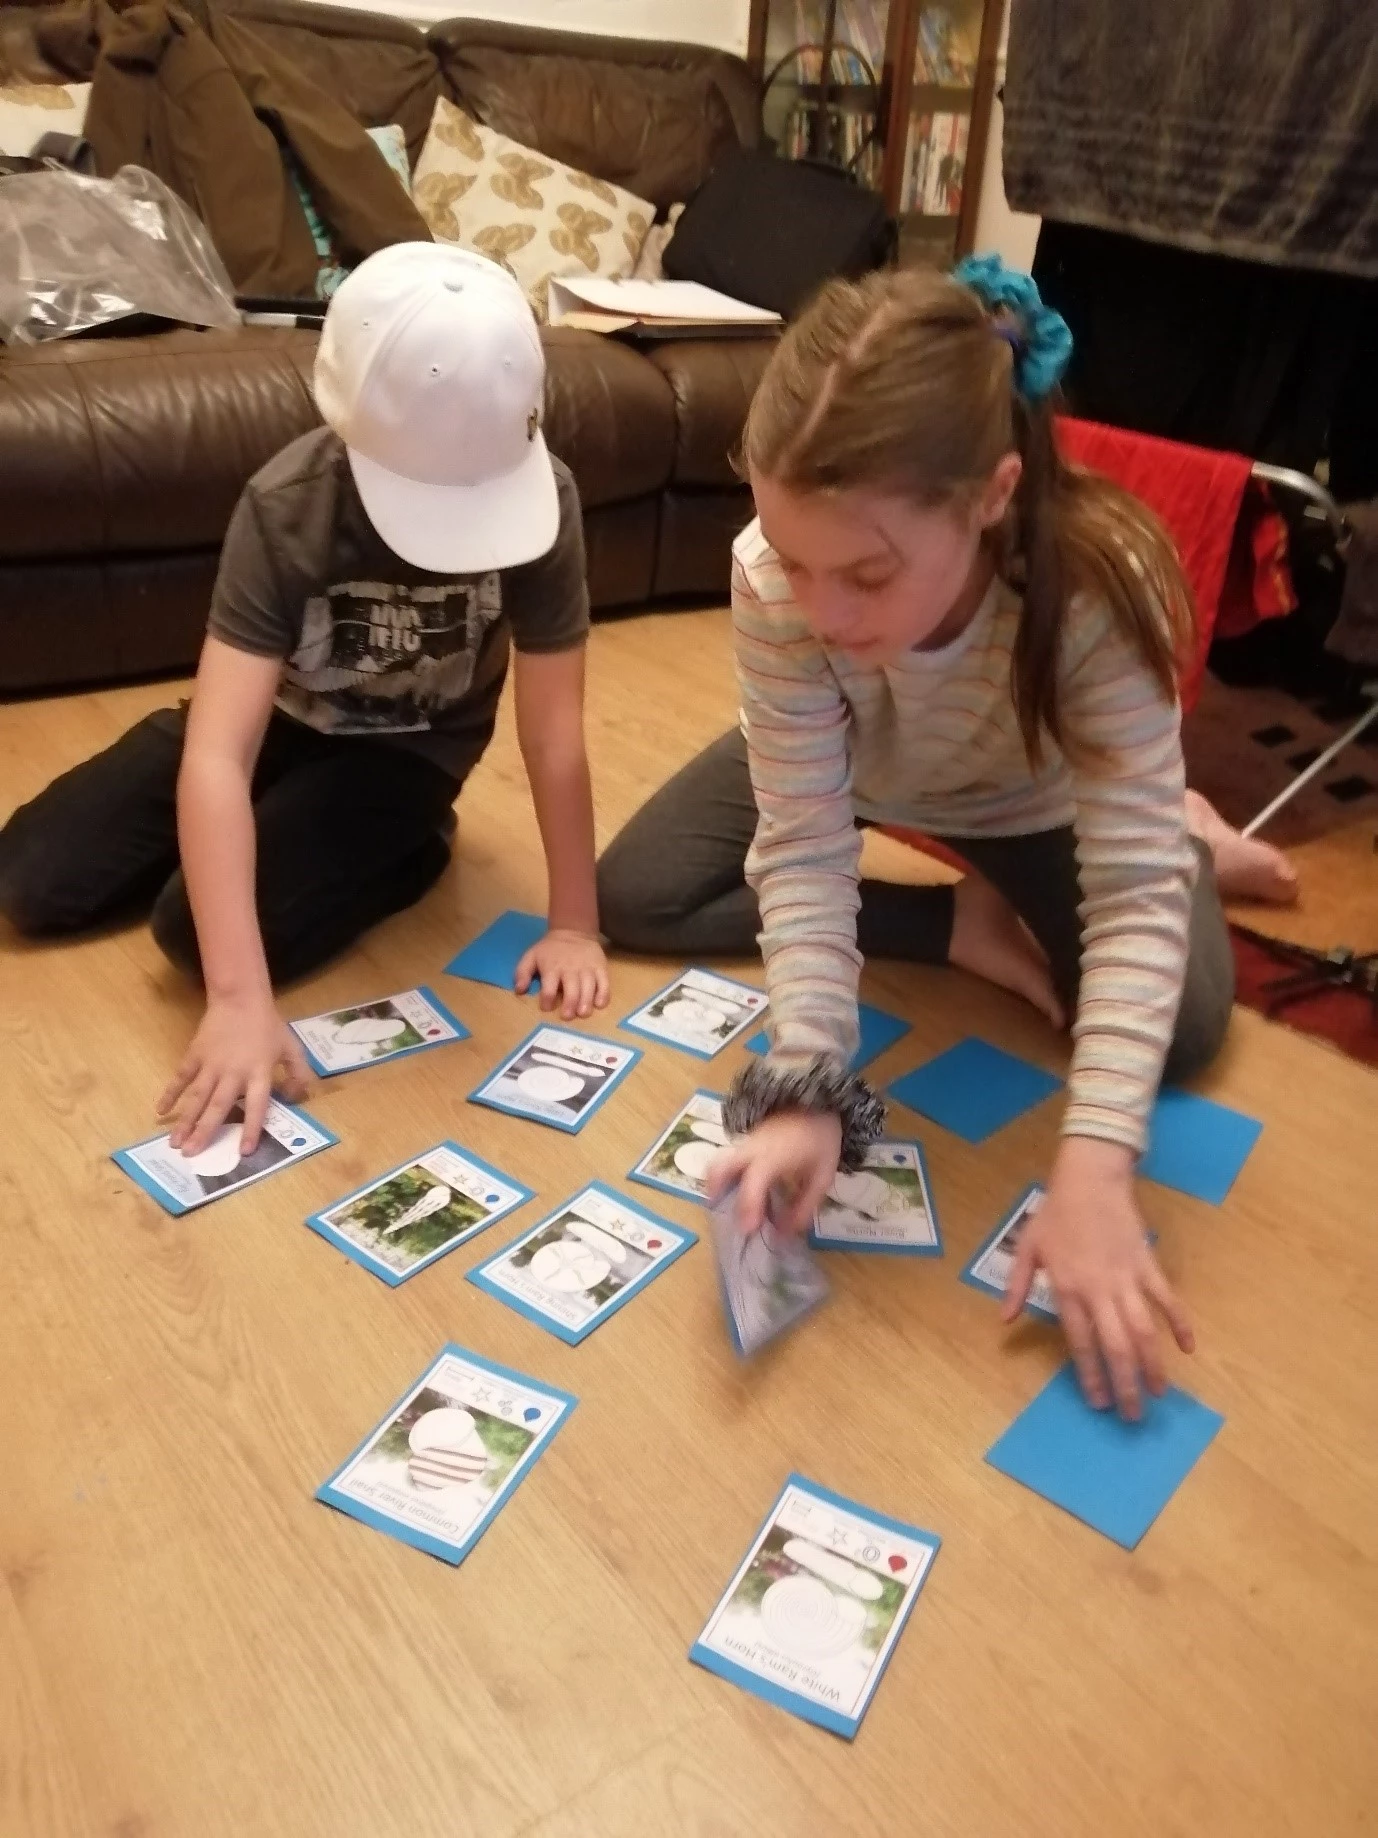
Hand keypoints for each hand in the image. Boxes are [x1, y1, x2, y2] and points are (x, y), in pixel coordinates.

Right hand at [157, 993, 309, 1156]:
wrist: (240, 998)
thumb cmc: (268, 1025)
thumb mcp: (291, 1047)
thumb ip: (299, 1073)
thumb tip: (301, 1097)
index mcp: (258, 1073)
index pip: (257, 1105)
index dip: (252, 1128)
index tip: (244, 1152)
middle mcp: (233, 1073)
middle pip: (217, 1106)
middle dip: (204, 1132)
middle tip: (192, 1155)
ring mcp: (211, 1064)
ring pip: (196, 1097)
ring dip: (185, 1121)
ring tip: (174, 1143)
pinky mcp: (195, 1055)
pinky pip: (181, 1078)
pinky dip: (170, 1094)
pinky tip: (161, 1111)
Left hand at [516, 927, 609, 1019]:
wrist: (573, 931)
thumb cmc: (550, 949)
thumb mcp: (531, 956)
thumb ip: (522, 973)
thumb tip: (519, 990)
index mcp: (552, 967)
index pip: (549, 987)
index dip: (547, 999)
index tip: (546, 1008)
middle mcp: (570, 969)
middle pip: (571, 989)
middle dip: (569, 1004)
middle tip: (567, 1016)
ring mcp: (587, 968)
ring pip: (589, 987)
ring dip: (586, 1001)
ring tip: (583, 1013)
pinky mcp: (601, 967)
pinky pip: (604, 982)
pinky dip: (603, 994)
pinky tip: (599, 1004)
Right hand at [707, 1110, 841, 1235]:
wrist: (816, 1103)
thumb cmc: (820, 1140)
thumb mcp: (822, 1176)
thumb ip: (804, 1206)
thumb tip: (784, 1234)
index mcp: (774, 1155)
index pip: (753, 1181)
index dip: (748, 1206)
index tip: (748, 1229)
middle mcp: (752, 1148)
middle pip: (720, 1166)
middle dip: (715, 1192)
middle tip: (722, 1213)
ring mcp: (744, 1143)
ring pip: (717, 1162)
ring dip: (715, 1185)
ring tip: (723, 1205)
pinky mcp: (743, 1142)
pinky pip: (726, 1160)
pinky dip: (724, 1178)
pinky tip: (736, 1193)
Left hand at [1005, 1136, 1193, 1419]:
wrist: (1090, 1178)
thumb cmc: (1056, 1213)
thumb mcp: (1027, 1248)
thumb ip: (1017, 1286)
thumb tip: (1005, 1322)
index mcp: (1068, 1289)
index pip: (1081, 1343)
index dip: (1090, 1376)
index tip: (1098, 1402)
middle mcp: (1099, 1291)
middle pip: (1116, 1347)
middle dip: (1126, 1384)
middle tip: (1132, 1415)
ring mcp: (1127, 1279)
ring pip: (1144, 1330)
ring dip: (1153, 1364)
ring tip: (1158, 1393)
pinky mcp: (1148, 1265)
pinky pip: (1167, 1299)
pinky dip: (1179, 1323)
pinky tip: (1188, 1347)